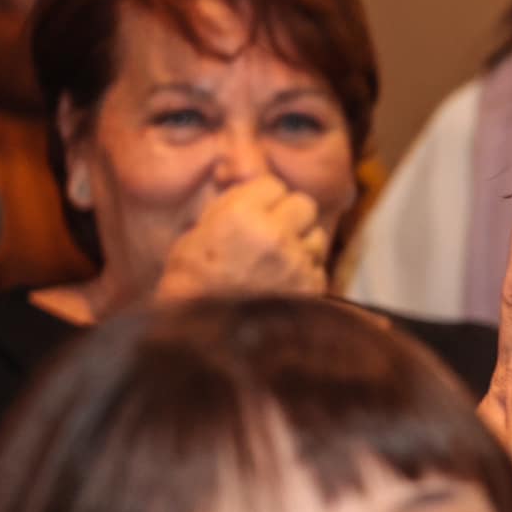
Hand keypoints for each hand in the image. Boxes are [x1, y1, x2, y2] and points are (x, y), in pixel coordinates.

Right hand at [155, 176, 328, 301]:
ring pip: (317, 236)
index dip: (263, 198)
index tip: (254, 212)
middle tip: (272, 233)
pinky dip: (305, 274)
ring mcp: (296, 263)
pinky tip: (281, 284)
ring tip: (276, 262)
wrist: (200, 329)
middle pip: (304, 205)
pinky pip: (318, 267)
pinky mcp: (310, 288)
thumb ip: (234, 203)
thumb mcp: (201, 228)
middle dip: (290, 216)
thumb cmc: (192, 277)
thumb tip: (256, 183)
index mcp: (241, 214)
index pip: (274, 185)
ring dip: (301, 244)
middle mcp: (274, 234)